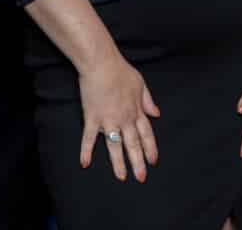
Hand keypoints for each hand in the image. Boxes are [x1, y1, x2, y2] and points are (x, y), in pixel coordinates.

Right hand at [77, 55, 160, 180]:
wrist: (101, 63)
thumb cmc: (121, 71)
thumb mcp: (141, 84)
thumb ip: (148, 101)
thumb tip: (156, 114)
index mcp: (136, 110)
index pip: (146, 134)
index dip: (150, 148)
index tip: (153, 161)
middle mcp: (124, 118)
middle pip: (133, 144)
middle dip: (138, 162)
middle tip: (141, 178)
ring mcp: (108, 120)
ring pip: (115, 146)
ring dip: (119, 163)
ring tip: (122, 177)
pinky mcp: (92, 118)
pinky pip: (89, 138)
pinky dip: (86, 151)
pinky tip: (85, 163)